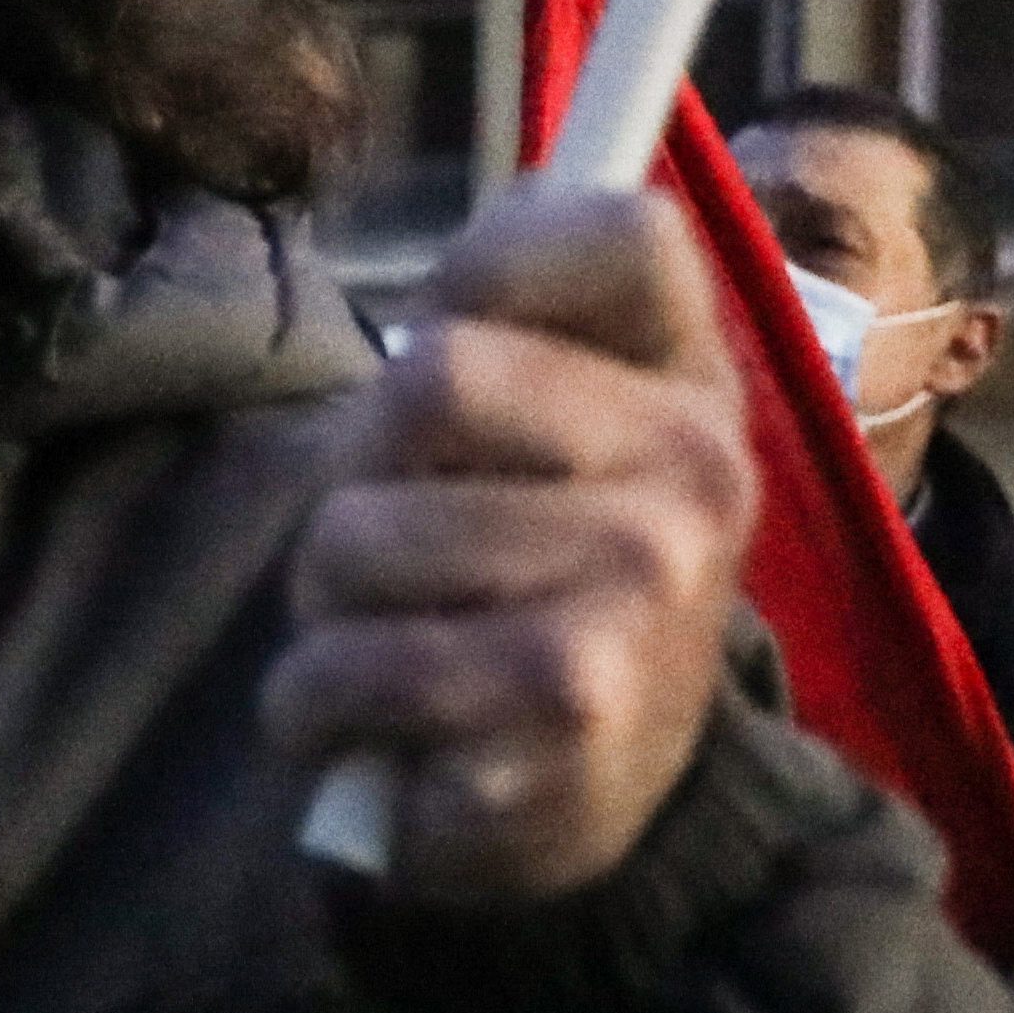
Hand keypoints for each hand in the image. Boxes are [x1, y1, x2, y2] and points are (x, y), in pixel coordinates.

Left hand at [272, 184, 755, 900]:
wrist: (581, 796)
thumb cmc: (514, 577)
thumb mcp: (521, 430)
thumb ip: (501, 311)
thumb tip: (509, 216)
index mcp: (688, 375)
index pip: (621, 229)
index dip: (492, 265)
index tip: (447, 337)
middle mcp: (697, 466)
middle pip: (433, 378)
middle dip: (356, 470)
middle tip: (391, 538)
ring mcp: (646, 585)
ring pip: (363, 533)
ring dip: (325, 603)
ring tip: (385, 638)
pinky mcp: (572, 703)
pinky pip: (354, 665)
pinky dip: (315, 703)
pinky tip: (373, 722)